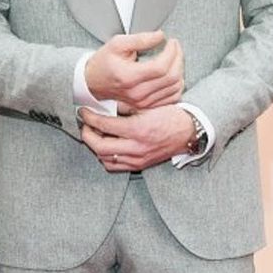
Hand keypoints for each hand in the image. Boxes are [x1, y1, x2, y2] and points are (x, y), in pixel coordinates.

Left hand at [79, 104, 194, 171]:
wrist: (188, 131)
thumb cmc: (170, 115)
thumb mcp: (148, 105)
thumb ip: (125, 106)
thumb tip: (105, 106)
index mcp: (138, 129)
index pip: (104, 125)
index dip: (90, 118)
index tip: (83, 111)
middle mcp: (136, 147)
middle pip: (99, 146)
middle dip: (87, 134)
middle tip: (85, 125)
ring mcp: (138, 159)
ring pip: (105, 158)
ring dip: (95, 147)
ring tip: (94, 135)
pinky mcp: (140, 165)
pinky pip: (115, 166)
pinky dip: (105, 157)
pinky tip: (105, 147)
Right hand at [84, 31, 183, 109]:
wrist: (92, 82)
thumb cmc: (103, 63)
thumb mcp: (117, 44)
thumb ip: (140, 39)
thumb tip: (160, 36)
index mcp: (129, 77)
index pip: (161, 66)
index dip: (172, 52)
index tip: (172, 42)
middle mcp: (137, 92)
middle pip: (171, 77)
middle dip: (178, 58)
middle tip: (175, 48)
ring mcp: (142, 102)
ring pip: (174, 88)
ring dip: (179, 71)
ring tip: (174, 59)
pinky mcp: (146, 106)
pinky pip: (171, 98)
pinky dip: (177, 86)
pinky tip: (173, 75)